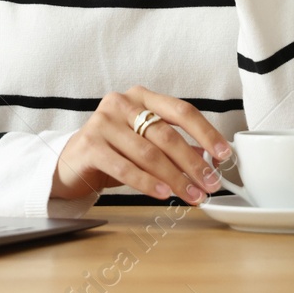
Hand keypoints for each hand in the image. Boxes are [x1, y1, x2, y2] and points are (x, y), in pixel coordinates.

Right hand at [51, 85, 231, 203]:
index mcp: (141, 97)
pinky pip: (125, 167)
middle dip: (193, 163)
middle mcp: (121, 103)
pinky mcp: (89, 145)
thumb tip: (208, 161)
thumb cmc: (113, 152)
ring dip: (175, 178)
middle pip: (167, 134)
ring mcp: (103, 122)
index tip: (224, 154)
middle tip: (211, 184)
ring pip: (149, 153)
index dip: (206, 133)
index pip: (181, 111)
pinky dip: (147, 182)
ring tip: (191, 195)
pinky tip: (162, 193)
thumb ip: (173, 147)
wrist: (70, 163)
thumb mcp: (145, 145)